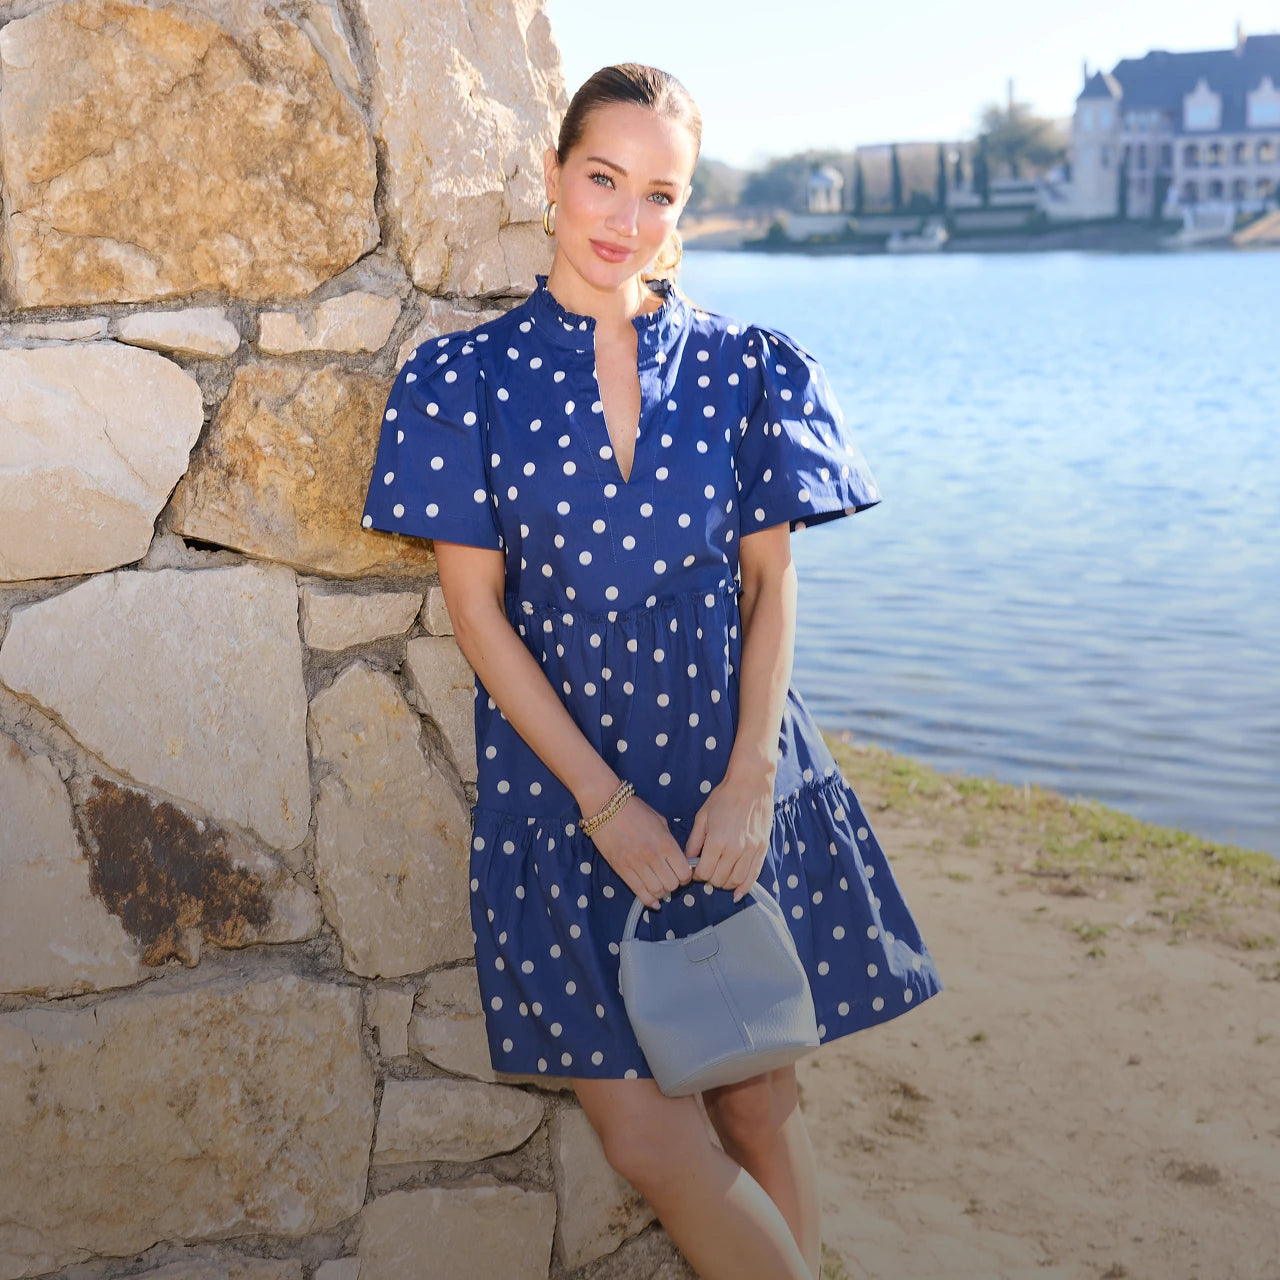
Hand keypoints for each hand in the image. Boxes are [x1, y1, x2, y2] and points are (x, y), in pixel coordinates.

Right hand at [583, 790, 691, 910]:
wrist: (606, 805)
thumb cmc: (634, 809)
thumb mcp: (660, 821)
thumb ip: (669, 840)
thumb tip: (675, 858)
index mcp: (666, 842)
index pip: (684, 872)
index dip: (686, 876)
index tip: (683, 873)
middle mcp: (653, 856)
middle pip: (672, 885)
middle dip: (674, 885)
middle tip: (671, 879)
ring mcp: (636, 864)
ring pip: (657, 891)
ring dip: (661, 892)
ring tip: (660, 886)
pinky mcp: (621, 870)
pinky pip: (639, 892)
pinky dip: (649, 900)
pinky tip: (653, 901)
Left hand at [684, 758, 775, 901]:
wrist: (751, 783)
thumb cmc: (724, 796)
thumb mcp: (702, 816)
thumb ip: (694, 841)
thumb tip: (689, 860)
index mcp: (717, 840)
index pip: (704, 872)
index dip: (697, 874)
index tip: (696, 869)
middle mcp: (734, 849)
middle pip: (719, 879)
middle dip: (710, 879)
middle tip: (708, 870)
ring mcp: (750, 850)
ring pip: (736, 881)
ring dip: (725, 883)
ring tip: (720, 876)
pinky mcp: (762, 849)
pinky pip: (754, 876)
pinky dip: (745, 888)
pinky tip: (738, 894)